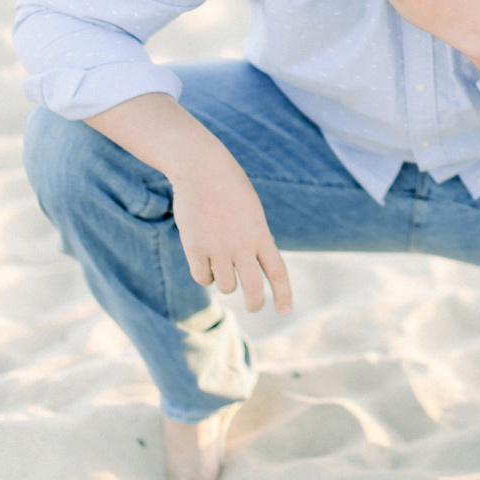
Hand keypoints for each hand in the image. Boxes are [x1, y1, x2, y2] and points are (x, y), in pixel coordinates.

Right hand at [169, 149, 292, 314]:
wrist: (201, 168)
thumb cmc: (229, 187)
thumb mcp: (251, 212)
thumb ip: (254, 241)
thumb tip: (244, 272)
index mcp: (261, 234)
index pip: (277, 272)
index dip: (283, 295)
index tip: (286, 311)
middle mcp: (241, 246)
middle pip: (252, 289)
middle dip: (255, 303)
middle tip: (254, 306)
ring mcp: (217, 249)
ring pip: (226, 286)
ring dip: (226, 281)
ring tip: (224, 263)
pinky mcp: (194, 249)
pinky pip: (203, 278)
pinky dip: (206, 275)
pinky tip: (205, 262)